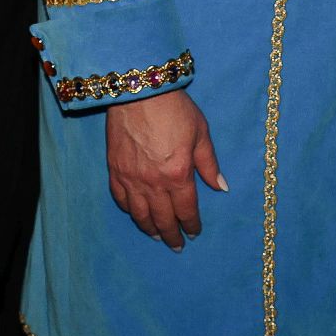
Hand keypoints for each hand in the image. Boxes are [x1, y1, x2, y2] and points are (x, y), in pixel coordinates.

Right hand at [105, 88, 223, 248]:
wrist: (140, 90)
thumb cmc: (174, 109)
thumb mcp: (200, 133)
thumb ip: (209, 164)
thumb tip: (221, 187)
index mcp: (178, 175)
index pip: (186, 210)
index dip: (191, 224)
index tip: (194, 233)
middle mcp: (154, 183)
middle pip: (163, 219)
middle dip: (172, 235)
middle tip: (177, 245)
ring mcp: (132, 179)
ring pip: (140, 214)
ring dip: (150, 229)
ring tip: (157, 236)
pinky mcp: (115, 170)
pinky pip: (121, 199)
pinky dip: (129, 210)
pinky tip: (135, 213)